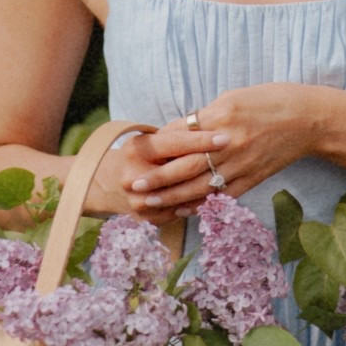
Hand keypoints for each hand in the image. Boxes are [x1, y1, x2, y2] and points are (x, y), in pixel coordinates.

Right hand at [88, 122, 231, 225]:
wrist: (109, 184)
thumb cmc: (139, 155)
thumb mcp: (150, 141)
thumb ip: (175, 137)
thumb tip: (209, 126)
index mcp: (137, 150)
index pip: (174, 143)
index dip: (200, 139)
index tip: (224, 134)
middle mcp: (135, 177)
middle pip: (181, 169)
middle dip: (211, 160)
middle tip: (234, 150)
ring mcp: (140, 202)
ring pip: (186, 194)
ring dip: (212, 183)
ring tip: (236, 171)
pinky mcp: (148, 219)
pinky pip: (183, 212)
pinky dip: (202, 203)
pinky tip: (221, 192)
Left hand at [122, 84, 322, 216]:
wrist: (308, 119)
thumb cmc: (270, 101)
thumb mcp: (233, 98)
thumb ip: (206, 116)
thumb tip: (179, 131)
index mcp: (223, 117)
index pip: (183, 135)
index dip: (159, 146)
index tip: (138, 153)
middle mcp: (231, 143)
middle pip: (187, 165)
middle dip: (158, 177)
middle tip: (134, 184)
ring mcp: (243, 164)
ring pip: (202, 185)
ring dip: (174, 196)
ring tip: (151, 201)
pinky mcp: (253, 178)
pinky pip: (223, 195)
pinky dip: (202, 204)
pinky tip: (184, 209)